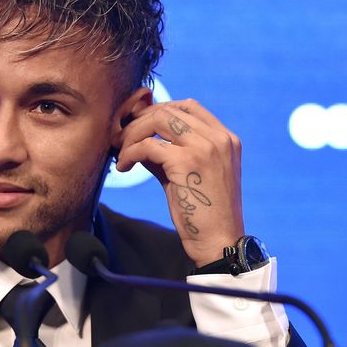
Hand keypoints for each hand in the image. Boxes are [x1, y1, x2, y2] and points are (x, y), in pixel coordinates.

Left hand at [114, 99, 244, 266]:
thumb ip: (170, 153)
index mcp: (225, 138)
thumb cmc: (203, 213)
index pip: (188, 105)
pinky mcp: (187, 162)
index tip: (138, 126)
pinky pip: (148, 145)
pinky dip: (130, 153)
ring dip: (132, 134)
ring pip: (158, 120)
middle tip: (121, 139)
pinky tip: (124, 167)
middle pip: (169, 109)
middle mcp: (218, 138)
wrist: (219, 241)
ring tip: (120, 152)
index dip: (158, 110)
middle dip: (139, 121)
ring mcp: (205, 147)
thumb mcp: (190, 174)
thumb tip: (137, 139)